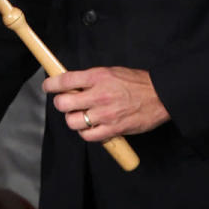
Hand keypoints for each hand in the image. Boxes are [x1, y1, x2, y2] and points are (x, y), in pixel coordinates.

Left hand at [42, 66, 169, 141]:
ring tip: (80, 115)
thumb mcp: (110, 72)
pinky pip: (88, 136)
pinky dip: (85, 132)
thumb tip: (71, 84)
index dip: (51, 85)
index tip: (48, 87)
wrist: (160, 95)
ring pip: (73, 121)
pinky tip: (90, 127)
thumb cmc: (136, 82)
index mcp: (96, 77)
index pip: (64, 80)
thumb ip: (90, 79)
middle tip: (66, 102)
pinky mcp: (113, 129)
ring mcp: (105, 114)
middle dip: (61, 103)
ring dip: (73, 119)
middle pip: (63, 103)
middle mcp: (98, 95)